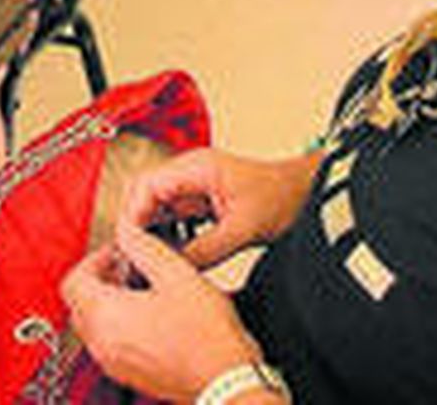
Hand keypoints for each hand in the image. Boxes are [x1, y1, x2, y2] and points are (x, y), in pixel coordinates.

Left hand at [63, 221, 259, 399]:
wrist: (224, 378)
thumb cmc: (205, 334)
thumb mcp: (176, 272)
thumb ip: (143, 246)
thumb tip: (127, 232)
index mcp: (106, 316)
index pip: (74, 280)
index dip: (94, 258)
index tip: (117, 252)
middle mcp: (102, 344)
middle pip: (79, 304)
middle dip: (100, 279)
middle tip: (126, 266)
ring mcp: (114, 364)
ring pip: (93, 325)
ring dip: (109, 302)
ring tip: (142, 287)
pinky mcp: (130, 374)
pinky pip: (110, 344)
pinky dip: (119, 325)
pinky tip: (151, 313)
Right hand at [118, 148, 320, 270]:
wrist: (306, 195)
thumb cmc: (283, 197)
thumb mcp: (244, 228)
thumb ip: (206, 249)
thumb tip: (173, 269)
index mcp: (197, 167)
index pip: (146, 185)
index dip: (133, 215)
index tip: (130, 245)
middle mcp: (190, 173)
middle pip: (144, 196)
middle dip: (136, 226)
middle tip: (134, 259)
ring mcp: (195, 188)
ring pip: (156, 209)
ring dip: (150, 235)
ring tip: (148, 263)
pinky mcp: (201, 204)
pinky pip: (172, 220)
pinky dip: (167, 239)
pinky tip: (171, 259)